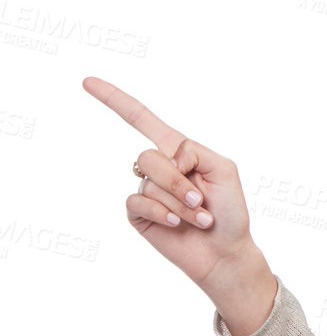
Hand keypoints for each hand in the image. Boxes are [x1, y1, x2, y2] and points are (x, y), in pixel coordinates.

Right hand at [82, 74, 256, 288]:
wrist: (225, 253)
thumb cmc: (230, 212)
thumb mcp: (225, 170)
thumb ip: (194, 151)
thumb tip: (165, 158)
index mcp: (179, 151)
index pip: (142, 119)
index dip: (115, 100)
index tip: (87, 82)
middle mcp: (160, 167)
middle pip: (148, 156)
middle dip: (177, 181)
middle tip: (201, 200)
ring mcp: (147, 190)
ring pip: (148, 183)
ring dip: (179, 203)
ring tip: (200, 218)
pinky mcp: (139, 214)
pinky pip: (137, 202)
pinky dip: (161, 212)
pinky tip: (176, 224)